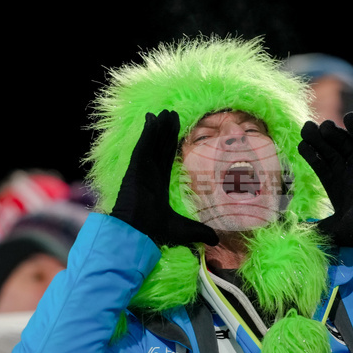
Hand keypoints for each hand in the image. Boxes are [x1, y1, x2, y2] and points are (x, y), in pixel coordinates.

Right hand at [111, 110, 218, 246]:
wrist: (137, 233)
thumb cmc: (155, 231)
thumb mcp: (184, 230)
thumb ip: (200, 231)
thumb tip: (217, 240)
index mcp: (158, 183)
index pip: (166, 158)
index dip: (171, 143)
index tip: (177, 130)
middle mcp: (150, 173)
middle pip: (160, 146)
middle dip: (166, 131)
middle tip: (172, 113)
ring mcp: (142, 169)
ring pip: (152, 142)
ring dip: (158, 127)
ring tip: (164, 112)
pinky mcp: (136, 167)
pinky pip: (143, 145)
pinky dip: (147, 132)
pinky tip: (151, 118)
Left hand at [299, 112, 352, 252]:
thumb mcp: (329, 230)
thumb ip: (310, 228)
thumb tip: (285, 231)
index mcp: (333, 183)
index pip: (317, 161)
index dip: (309, 151)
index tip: (301, 143)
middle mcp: (344, 171)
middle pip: (328, 148)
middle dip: (317, 137)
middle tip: (308, 127)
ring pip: (344, 142)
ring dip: (334, 132)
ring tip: (326, 127)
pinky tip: (349, 118)